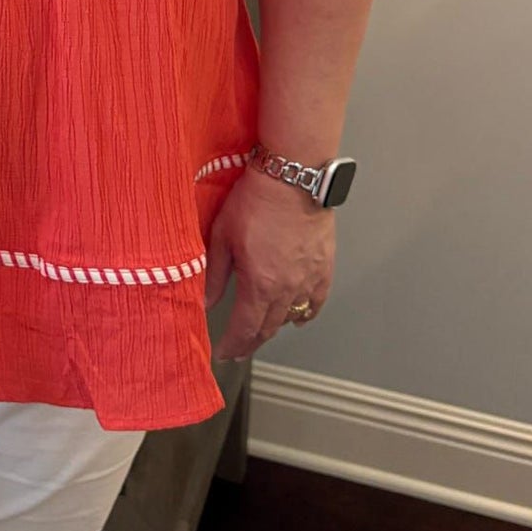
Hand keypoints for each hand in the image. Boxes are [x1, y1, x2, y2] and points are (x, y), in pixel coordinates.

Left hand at [203, 167, 335, 359]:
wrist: (293, 178)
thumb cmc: (256, 201)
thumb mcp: (222, 236)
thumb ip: (215, 274)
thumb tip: (207, 300)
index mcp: (259, 284)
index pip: (244, 329)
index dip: (232, 345)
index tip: (223, 352)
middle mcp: (286, 289)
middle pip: (268, 328)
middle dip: (251, 341)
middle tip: (239, 348)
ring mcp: (309, 280)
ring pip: (291, 317)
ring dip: (275, 327)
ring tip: (262, 331)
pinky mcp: (324, 268)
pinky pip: (316, 302)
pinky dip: (306, 314)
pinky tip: (299, 318)